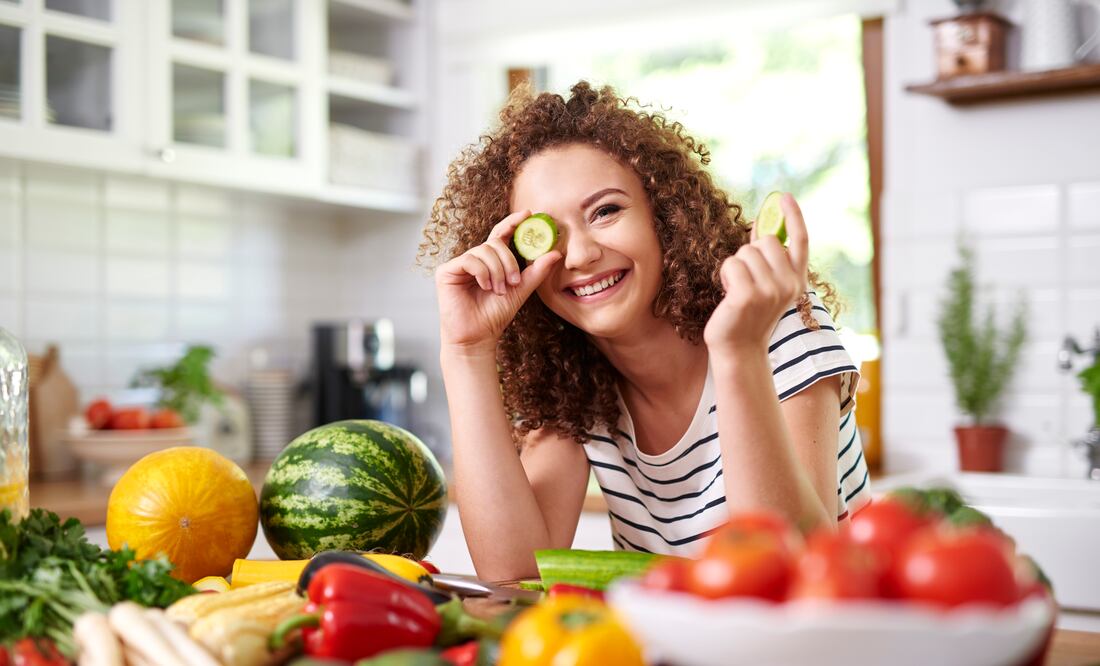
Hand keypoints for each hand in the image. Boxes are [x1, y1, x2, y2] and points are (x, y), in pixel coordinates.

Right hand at [436, 209, 561, 354]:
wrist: (477, 337)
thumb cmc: (495, 315)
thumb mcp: (521, 290)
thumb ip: (536, 271)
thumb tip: (555, 253)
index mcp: (490, 261)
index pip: (501, 235)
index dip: (512, 222)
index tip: (528, 214)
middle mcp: (474, 259)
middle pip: (495, 243)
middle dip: (508, 261)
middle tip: (514, 282)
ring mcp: (459, 264)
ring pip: (484, 251)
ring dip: (497, 271)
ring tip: (499, 290)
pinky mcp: (446, 271)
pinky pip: (470, 260)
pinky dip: (482, 272)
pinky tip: (485, 287)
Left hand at [703, 193, 809, 356]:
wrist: (739, 349)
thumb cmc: (748, 315)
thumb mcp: (765, 285)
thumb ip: (767, 260)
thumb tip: (760, 227)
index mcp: (797, 281)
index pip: (800, 241)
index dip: (794, 216)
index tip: (783, 196)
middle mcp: (789, 285)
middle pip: (766, 241)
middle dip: (750, 253)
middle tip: (746, 280)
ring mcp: (770, 291)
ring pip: (746, 252)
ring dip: (735, 267)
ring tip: (737, 291)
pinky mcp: (748, 295)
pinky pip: (731, 264)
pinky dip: (725, 275)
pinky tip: (729, 295)